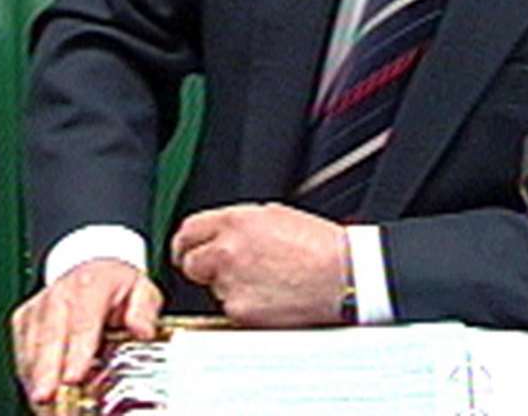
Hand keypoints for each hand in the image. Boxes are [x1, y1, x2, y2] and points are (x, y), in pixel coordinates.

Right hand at [10, 258, 162, 410]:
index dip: (76, 353)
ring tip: (46, 407)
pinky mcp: (23, 321)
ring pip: (31, 348)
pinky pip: (22, 353)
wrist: (91, 269)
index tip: (73, 377)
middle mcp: (59, 295)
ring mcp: (38, 308)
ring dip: (37, 380)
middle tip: (47, 399)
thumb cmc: (115, 285)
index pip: (81, 323)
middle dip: (46, 373)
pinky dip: (30, 377)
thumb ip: (144, 310)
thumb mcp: (141, 290)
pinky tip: (41, 397)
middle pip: (48, 338)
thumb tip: (143, 331)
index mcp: (90, 285)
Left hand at [170, 203, 347, 326]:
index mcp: (235, 221)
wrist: (341, 275)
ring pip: (213, 288)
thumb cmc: (318, 245)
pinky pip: (230, 309)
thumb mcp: (274, 215)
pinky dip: (244, 305)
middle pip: (190, 263)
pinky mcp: (240, 311)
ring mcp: (231, 283)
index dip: (186, 244)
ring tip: (263, 280)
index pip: (187, 231)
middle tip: (221, 271)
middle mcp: (227, 250)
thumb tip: (220, 232)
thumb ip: (239, 224)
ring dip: (228, 286)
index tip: (188, 250)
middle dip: (201, 267)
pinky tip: (268, 296)